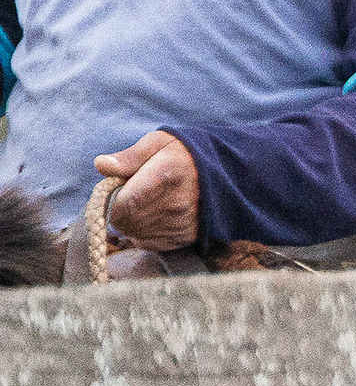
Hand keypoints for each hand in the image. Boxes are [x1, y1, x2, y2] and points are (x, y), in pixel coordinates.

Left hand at [94, 132, 200, 252]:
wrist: (225, 170)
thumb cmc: (183, 153)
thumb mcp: (157, 143)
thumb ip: (129, 156)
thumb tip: (101, 165)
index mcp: (166, 175)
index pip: (124, 203)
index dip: (108, 202)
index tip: (110, 193)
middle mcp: (176, 204)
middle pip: (125, 221)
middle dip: (118, 211)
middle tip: (129, 195)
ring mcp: (182, 223)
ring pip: (134, 233)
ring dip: (130, 222)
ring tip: (144, 204)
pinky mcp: (185, 237)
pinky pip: (148, 242)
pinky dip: (143, 232)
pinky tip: (153, 216)